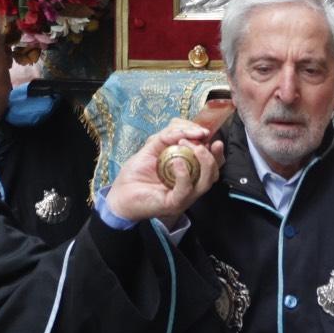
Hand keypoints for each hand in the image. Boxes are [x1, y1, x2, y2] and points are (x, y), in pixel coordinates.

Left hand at [104, 119, 222, 224]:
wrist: (119, 194)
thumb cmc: (136, 173)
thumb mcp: (152, 147)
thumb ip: (168, 136)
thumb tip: (184, 129)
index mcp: (189, 173)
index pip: (212, 162)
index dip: (214, 148)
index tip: (205, 132)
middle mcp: (191, 185)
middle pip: (214, 172)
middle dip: (209, 152)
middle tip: (196, 138)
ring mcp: (184, 196)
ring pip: (206, 181)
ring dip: (201, 160)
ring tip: (186, 144)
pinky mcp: (173, 203)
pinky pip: (186, 189)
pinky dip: (184, 173)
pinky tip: (177, 161)